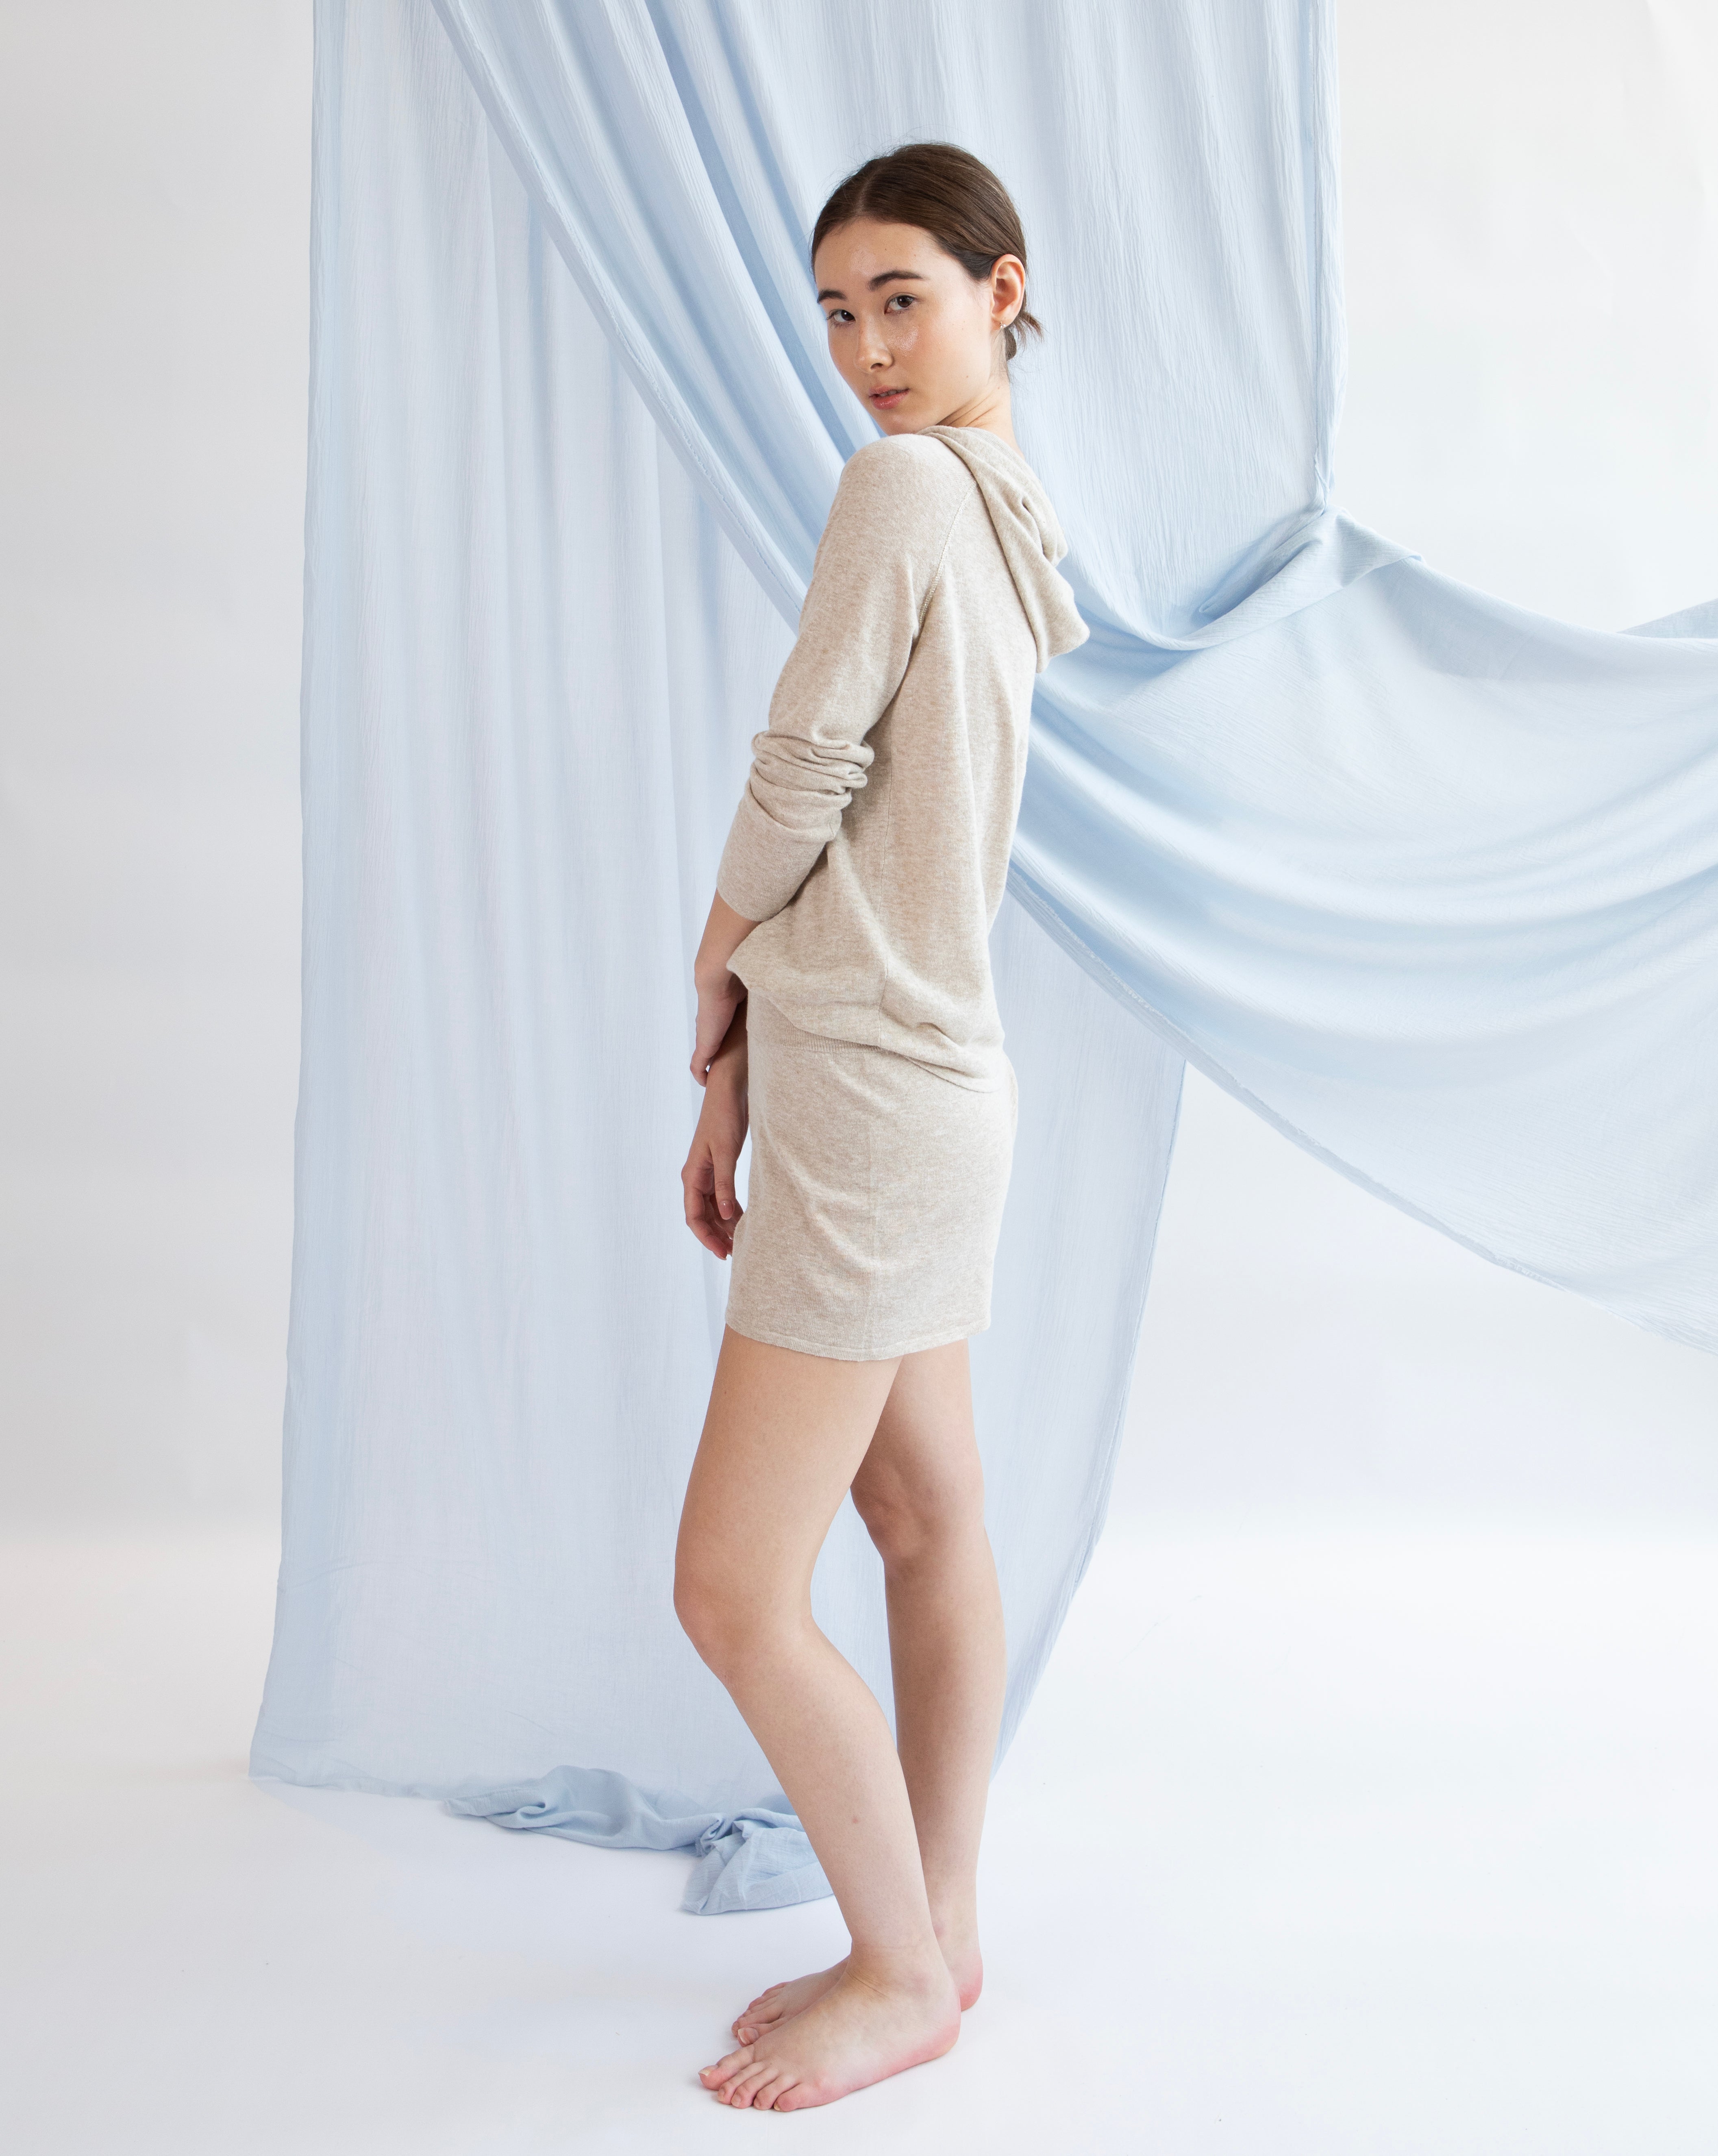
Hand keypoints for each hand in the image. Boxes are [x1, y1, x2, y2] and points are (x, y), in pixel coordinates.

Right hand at [682, 1017, 747, 1258]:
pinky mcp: (721, 1165)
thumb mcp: (726, 1152)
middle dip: (717, 1235)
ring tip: (743, 1240)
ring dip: (725, 1225)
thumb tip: (729, 1216)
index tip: (723, 1253)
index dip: (707, 1237)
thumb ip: (726, 1185)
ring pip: (714, 1207)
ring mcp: (708, 1172)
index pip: (694, 1216)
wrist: (731, 1088)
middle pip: (703, 1216)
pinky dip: (732, 1210)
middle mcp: (697, 1176)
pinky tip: (746, 1218)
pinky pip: (723, 1196)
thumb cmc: (725, 1116)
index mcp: (693, 1174)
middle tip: (736, 1253)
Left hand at [690, 893, 757, 1084]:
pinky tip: (702, 1083)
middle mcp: (714, 1020)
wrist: (719, 972)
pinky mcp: (705, 1044)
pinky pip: (698, 1064)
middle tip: (725, 1065)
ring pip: (704, 1053)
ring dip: (707, 1065)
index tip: (738, 1043)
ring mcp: (708, 1033)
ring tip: (713, 1080)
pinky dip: (699, 1073)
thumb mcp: (762, 978)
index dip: (729, 1032)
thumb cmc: (743, 969)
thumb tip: (794, 961)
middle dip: (715, 1051)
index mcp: (725, 1006)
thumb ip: (774, 975)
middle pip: (712, 1039)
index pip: (725, 1022)